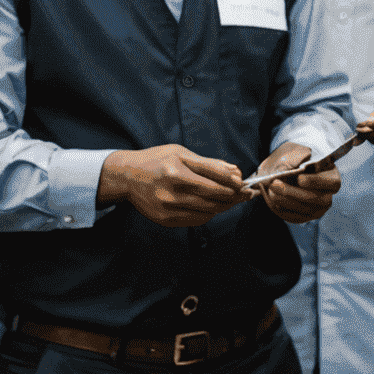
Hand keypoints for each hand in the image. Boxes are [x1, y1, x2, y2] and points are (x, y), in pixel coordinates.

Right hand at [99, 145, 246, 227]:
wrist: (127, 177)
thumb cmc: (156, 160)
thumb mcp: (180, 153)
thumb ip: (208, 164)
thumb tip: (235, 172)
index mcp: (177, 172)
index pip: (215, 181)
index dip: (234, 184)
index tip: (245, 184)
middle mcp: (172, 193)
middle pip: (214, 198)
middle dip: (234, 197)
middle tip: (246, 194)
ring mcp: (169, 209)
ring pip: (208, 211)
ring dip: (224, 206)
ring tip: (233, 200)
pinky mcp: (166, 220)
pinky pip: (196, 220)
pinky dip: (209, 213)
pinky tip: (214, 206)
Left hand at [250, 142, 339, 223]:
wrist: (288, 166)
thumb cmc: (296, 157)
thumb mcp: (296, 151)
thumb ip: (293, 160)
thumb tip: (283, 172)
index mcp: (332, 176)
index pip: (332, 183)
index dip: (316, 181)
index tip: (300, 178)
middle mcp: (327, 195)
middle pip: (315, 199)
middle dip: (292, 192)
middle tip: (274, 183)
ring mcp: (316, 209)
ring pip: (301, 209)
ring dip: (282, 200)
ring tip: (269, 189)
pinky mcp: (303, 217)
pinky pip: (290, 216)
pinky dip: (277, 206)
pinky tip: (269, 195)